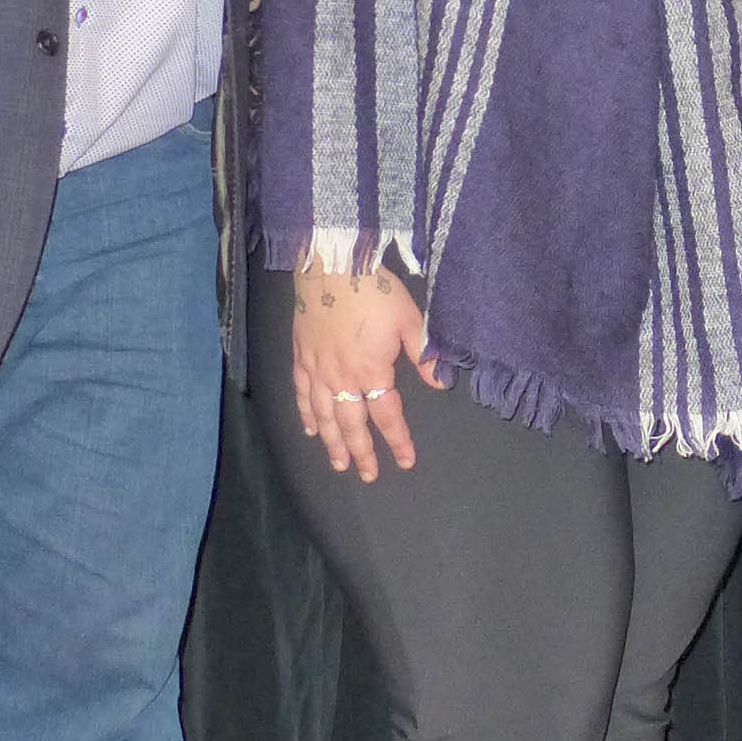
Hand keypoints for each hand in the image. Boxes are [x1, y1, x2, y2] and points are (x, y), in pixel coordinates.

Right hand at [292, 262, 442, 480]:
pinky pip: (301, 394)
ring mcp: (317, 370)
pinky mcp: (300, 357)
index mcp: (372, 371)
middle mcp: (342, 378)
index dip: (398, 440)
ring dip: (332, 443)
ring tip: (337, 464)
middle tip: (367, 476)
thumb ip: (424, 353)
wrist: (331, 264)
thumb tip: (440, 383)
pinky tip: (310, 430)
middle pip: (353, 424)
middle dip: (362, 452)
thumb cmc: (374, 290)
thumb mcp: (409, 318)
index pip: (387, 415)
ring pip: (324, 416)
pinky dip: (306, 414)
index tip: (405, 461)